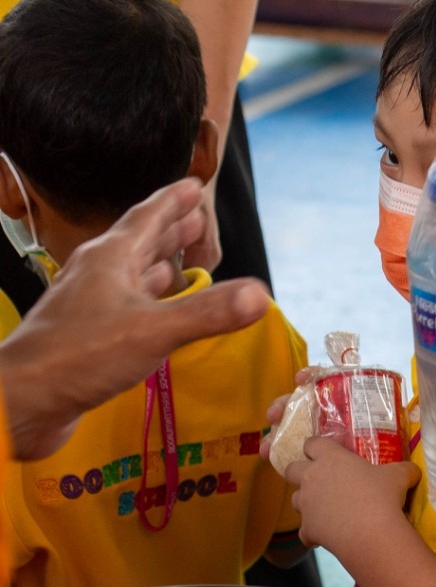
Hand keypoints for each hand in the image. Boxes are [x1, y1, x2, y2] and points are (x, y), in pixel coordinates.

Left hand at [0, 180, 267, 459]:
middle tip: (197, 220)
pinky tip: (163, 314)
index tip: (195, 186)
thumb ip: (208, 312)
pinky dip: (152, 302)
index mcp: (109, 259)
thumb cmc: (78, 356)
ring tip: (186, 263)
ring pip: (132, 275)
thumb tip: (260, 294)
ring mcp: (90, 305)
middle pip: (140, 244)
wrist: (22, 401)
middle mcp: (97, 275)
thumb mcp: (152, 330)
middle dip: (170, 231)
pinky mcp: (88, 335)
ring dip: (161, 267)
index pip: (146, 218)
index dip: (172, 201)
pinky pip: (128, 306)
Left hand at [281, 436, 417, 555]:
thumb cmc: (382, 496)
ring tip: (324, 508)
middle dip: (299, 472)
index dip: (316, 447)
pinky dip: (313, 532)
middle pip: (291, 469)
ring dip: (306, 502)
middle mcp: (311, 478)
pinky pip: (304, 530)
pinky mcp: (307, 528)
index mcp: (330, 459)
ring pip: (295, 499)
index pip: (312, 443)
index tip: (325, 452)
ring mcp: (306, 504)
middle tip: (317, 479)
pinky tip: (327, 535)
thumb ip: (404, 469)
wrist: (370, 533)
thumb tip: (414, 470)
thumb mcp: (400, 476)